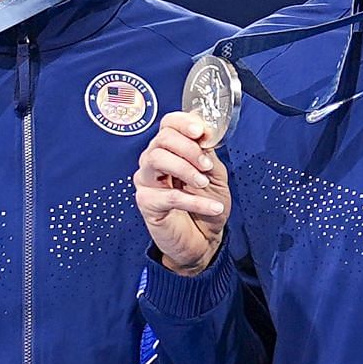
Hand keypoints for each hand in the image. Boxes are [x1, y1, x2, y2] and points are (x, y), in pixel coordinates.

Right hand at [134, 112, 229, 276]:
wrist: (205, 240)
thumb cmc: (207, 204)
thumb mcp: (216, 174)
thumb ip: (208, 152)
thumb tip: (204, 133)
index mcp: (171, 149)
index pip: (169, 124)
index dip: (183, 123)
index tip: (200, 132)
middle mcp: (154, 162)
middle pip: (161, 139)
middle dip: (188, 148)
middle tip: (206, 165)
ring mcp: (147, 182)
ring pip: (156, 159)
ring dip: (186, 169)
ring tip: (204, 184)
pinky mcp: (147, 204)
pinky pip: (169, 196)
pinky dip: (195, 201)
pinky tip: (212, 207)